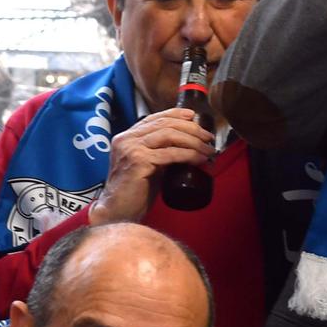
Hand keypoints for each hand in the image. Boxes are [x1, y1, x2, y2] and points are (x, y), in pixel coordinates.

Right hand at [90, 107, 212, 224]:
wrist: (118, 212)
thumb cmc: (134, 193)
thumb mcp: (147, 165)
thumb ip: (159, 152)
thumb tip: (186, 146)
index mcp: (126, 138)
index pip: (153, 118)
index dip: (175, 114)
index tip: (193, 116)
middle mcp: (126, 139)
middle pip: (164, 124)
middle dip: (191, 128)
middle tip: (208, 137)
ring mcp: (131, 149)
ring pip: (169, 135)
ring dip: (193, 141)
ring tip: (207, 149)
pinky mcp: (138, 161)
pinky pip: (170, 153)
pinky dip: (189, 155)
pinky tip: (199, 159)